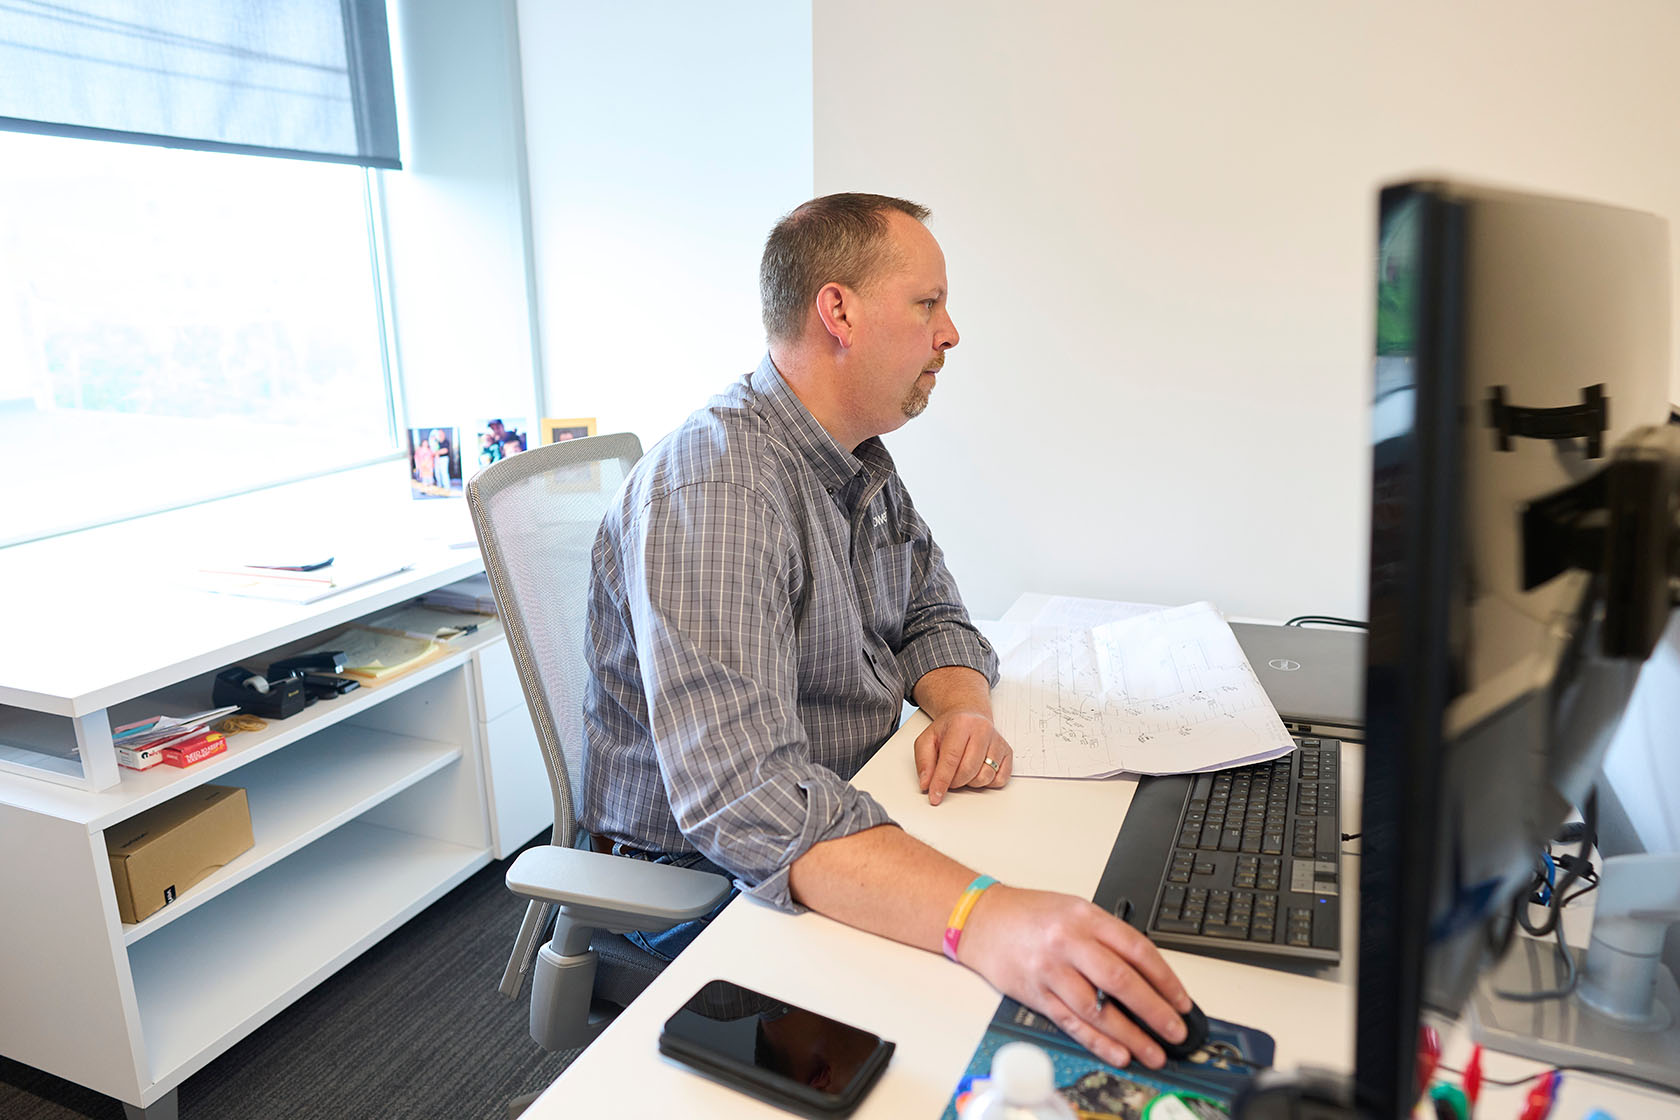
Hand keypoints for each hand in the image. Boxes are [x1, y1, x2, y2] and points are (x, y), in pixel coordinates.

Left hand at [914, 710, 1011, 804]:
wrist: (968, 716)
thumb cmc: (949, 729)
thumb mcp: (927, 739)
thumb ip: (924, 762)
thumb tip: (926, 784)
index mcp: (961, 723)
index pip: (951, 758)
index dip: (942, 781)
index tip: (935, 796)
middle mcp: (982, 730)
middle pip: (969, 769)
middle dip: (955, 782)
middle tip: (948, 779)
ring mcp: (997, 741)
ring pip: (985, 777)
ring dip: (970, 783)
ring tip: (962, 771)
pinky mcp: (1007, 752)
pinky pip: (1000, 779)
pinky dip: (987, 782)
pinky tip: (978, 771)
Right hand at [956, 885, 1193, 1069]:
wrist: (982, 919)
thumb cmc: (1031, 915)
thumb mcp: (1075, 911)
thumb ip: (1108, 937)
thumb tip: (1148, 976)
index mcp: (1086, 918)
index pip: (1136, 950)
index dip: (1165, 979)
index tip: (1182, 1002)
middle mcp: (1069, 942)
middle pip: (1120, 981)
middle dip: (1154, 1011)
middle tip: (1176, 1032)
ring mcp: (1051, 970)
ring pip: (1097, 1008)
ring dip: (1129, 1035)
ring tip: (1152, 1052)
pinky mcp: (1036, 993)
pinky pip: (1071, 1021)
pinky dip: (1097, 1041)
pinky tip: (1117, 1052)